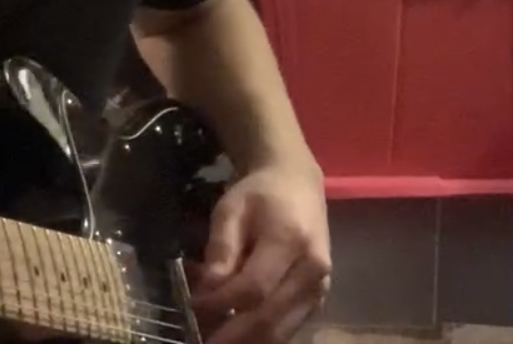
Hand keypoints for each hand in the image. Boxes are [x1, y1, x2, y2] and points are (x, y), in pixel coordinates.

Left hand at [192, 160, 330, 343]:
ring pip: (282, 331)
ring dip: (247, 341)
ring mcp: (320, 289)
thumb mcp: (230, 210)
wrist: (297, 185)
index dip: (221, 303)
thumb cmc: (259, 195)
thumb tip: (207, 290)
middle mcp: (313, 272)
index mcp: (291, 242)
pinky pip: (289, 328)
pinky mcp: (318, 300)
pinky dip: (262, 337)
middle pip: (270, 317)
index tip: (192, 307)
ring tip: (214, 340)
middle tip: (200, 341)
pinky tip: (236, 337)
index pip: (254, 287)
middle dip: (232, 335)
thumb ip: (220, 249)